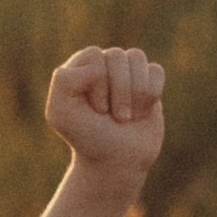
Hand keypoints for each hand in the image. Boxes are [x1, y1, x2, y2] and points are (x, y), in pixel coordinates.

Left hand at [45, 45, 165, 186]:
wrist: (117, 161)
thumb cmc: (87, 137)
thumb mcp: (61, 113)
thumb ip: (63, 81)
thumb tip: (98, 66)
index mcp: (79, 68)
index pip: (94, 55)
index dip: (97, 83)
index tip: (95, 110)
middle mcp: (103, 65)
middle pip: (117, 56)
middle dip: (119, 91)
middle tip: (115, 117)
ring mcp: (127, 72)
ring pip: (138, 58)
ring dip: (136, 93)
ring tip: (128, 115)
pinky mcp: (149, 82)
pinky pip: (156, 71)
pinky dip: (151, 95)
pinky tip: (142, 111)